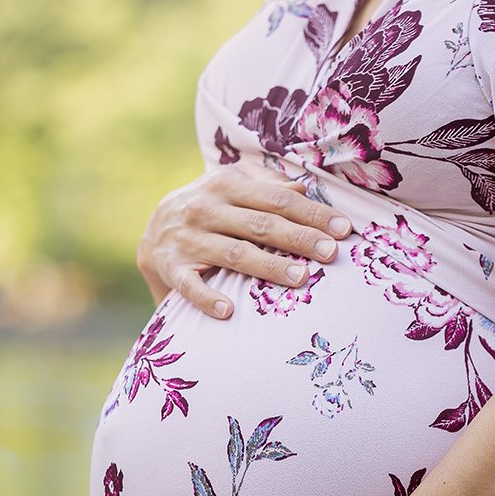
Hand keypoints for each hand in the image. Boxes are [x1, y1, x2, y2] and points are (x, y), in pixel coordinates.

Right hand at [139, 163, 351, 317]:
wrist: (150, 232)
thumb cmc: (208, 209)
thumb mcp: (232, 186)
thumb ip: (266, 184)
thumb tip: (306, 187)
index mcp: (226, 184)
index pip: (278, 198)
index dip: (312, 213)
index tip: (343, 229)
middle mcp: (205, 208)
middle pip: (261, 224)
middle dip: (299, 238)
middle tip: (331, 253)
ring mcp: (187, 239)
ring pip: (234, 253)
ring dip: (267, 266)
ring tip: (300, 279)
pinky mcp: (171, 267)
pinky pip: (189, 285)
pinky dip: (207, 298)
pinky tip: (228, 311)